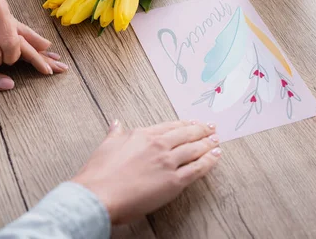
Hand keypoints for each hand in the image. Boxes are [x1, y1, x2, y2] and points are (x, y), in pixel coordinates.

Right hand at [72, 120, 220, 223]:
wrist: (99, 194)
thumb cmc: (99, 174)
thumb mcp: (106, 146)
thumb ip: (115, 133)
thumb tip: (116, 123)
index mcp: (142, 135)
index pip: (169, 126)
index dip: (183, 124)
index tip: (192, 123)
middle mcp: (157, 145)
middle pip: (185, 134)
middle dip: (201, 130)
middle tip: (211, 127)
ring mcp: (167, 162)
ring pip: (194, 149)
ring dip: (208, 143)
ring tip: (217, 140)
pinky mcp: (174, 181)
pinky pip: (197, 168)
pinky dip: (209, 161)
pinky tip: (216, 156)